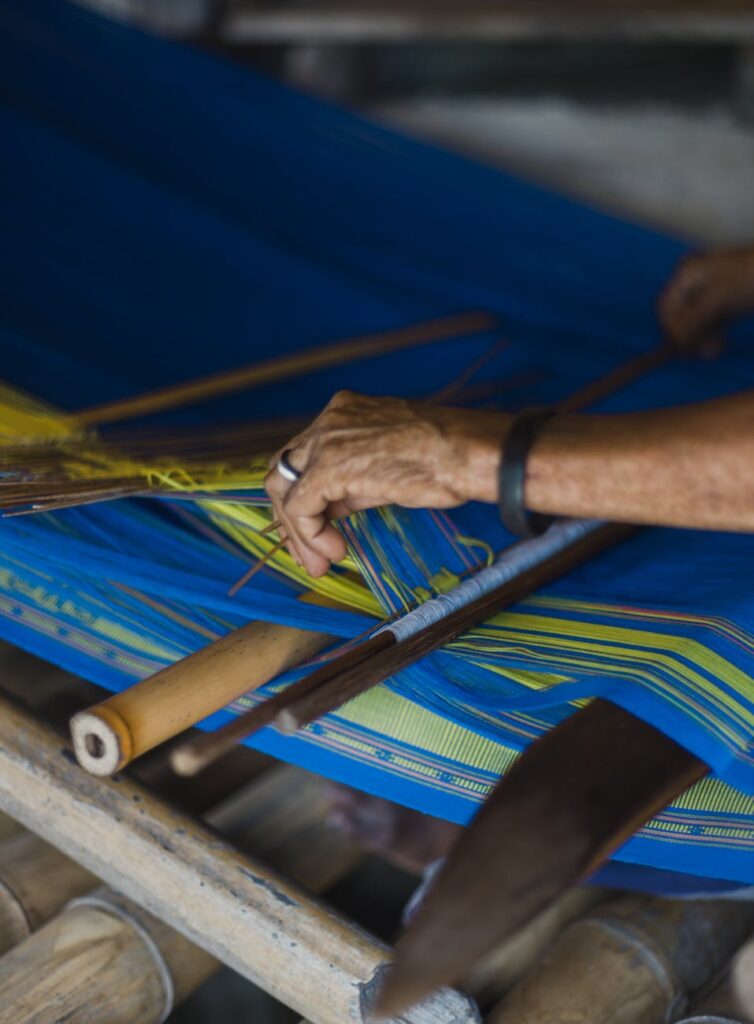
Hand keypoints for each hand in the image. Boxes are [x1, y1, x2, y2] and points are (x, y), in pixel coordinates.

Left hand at [265, 391, 505, 576]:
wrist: (468, 453)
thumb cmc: (446, 459)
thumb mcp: (387, 466)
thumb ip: (353, 482)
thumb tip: (333, 508)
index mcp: (344, 413)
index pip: (302, 458)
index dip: (304, 499)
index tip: (320, 534)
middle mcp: (329, 419)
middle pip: (284, 472)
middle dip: (292, 519)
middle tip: (310, 555)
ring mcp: (326, 440)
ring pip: (284, 489)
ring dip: (298, 532)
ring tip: (321, 561)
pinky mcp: (329, 467)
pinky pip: (300, 507)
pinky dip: (309, 534)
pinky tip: (334, 550)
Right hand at [658, 247, 753, 354]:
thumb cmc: (750, 278)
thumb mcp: (718, 299)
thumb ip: (693, 321)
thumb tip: (675, 344)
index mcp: (688, 273)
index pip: (666, 307)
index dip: (670, 330)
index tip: (681, 351)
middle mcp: (696, 280)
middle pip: (680, 315)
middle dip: (687, 336)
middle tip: (698, 356)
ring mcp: (713, 290)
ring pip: (695, 321)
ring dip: (700, 339)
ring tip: (713, 353)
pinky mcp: (728, 301)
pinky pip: (711, 322)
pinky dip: (712, 335)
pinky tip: (719, 345)